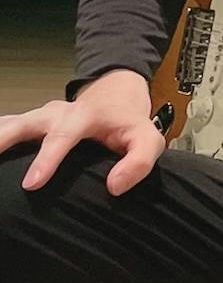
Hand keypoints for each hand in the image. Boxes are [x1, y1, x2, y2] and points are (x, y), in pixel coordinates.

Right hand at [0, 71, 165, 194]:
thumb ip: (138, 162)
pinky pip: (3, 130)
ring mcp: (36, 117)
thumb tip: (114, 186)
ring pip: (6, 125)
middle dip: (0, 140)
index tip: (31, 184)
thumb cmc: (129, 123)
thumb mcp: (147, 139)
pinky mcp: (26, 124)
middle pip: (20, 125)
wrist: (115, 95)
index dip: (46, 160)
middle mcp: (54, 114)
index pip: (62, 138)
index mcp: (82, 117)